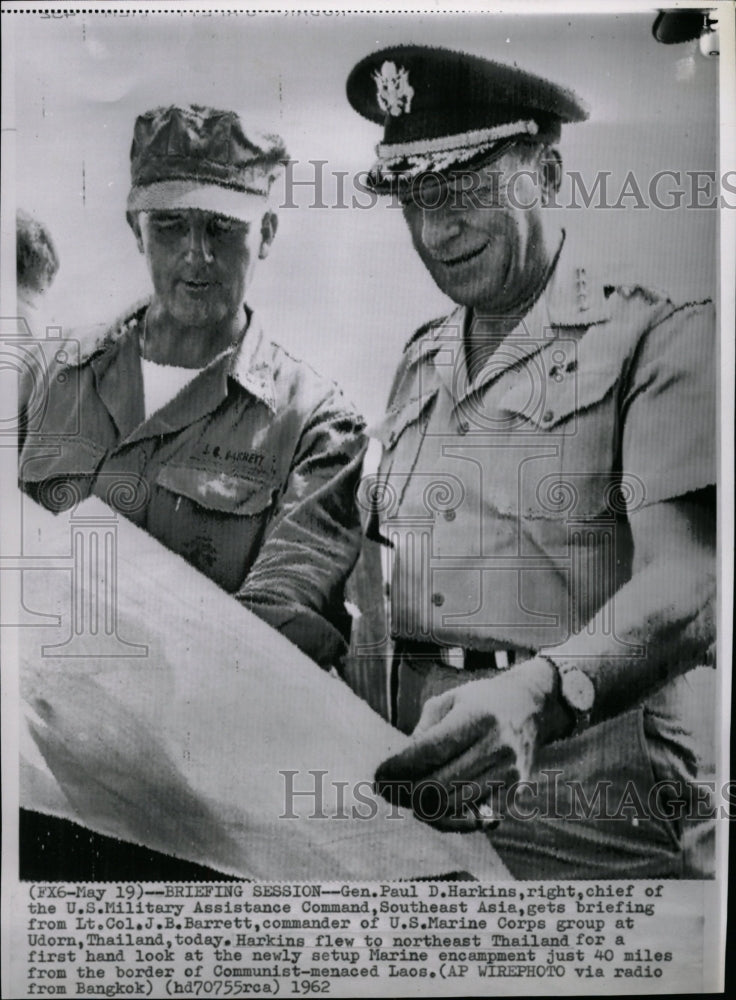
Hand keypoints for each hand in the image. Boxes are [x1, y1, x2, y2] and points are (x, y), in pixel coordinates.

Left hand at [375, 657, 565, 830]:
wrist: (532, 706)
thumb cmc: (481, 702)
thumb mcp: (449, 701)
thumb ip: (423, 732)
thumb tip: (400, 769)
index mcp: (476, 717)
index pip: (429, 751)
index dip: (398, 768)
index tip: (378, 776)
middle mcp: (496, 746)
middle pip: (438, 785)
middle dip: (405, 793)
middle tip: (388, 791)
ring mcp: (509, 772)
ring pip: (453, 807)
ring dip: (423, 808)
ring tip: (407, 798)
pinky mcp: (515, 792)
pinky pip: (474, 818)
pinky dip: (449, 818)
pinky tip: (435, 807)